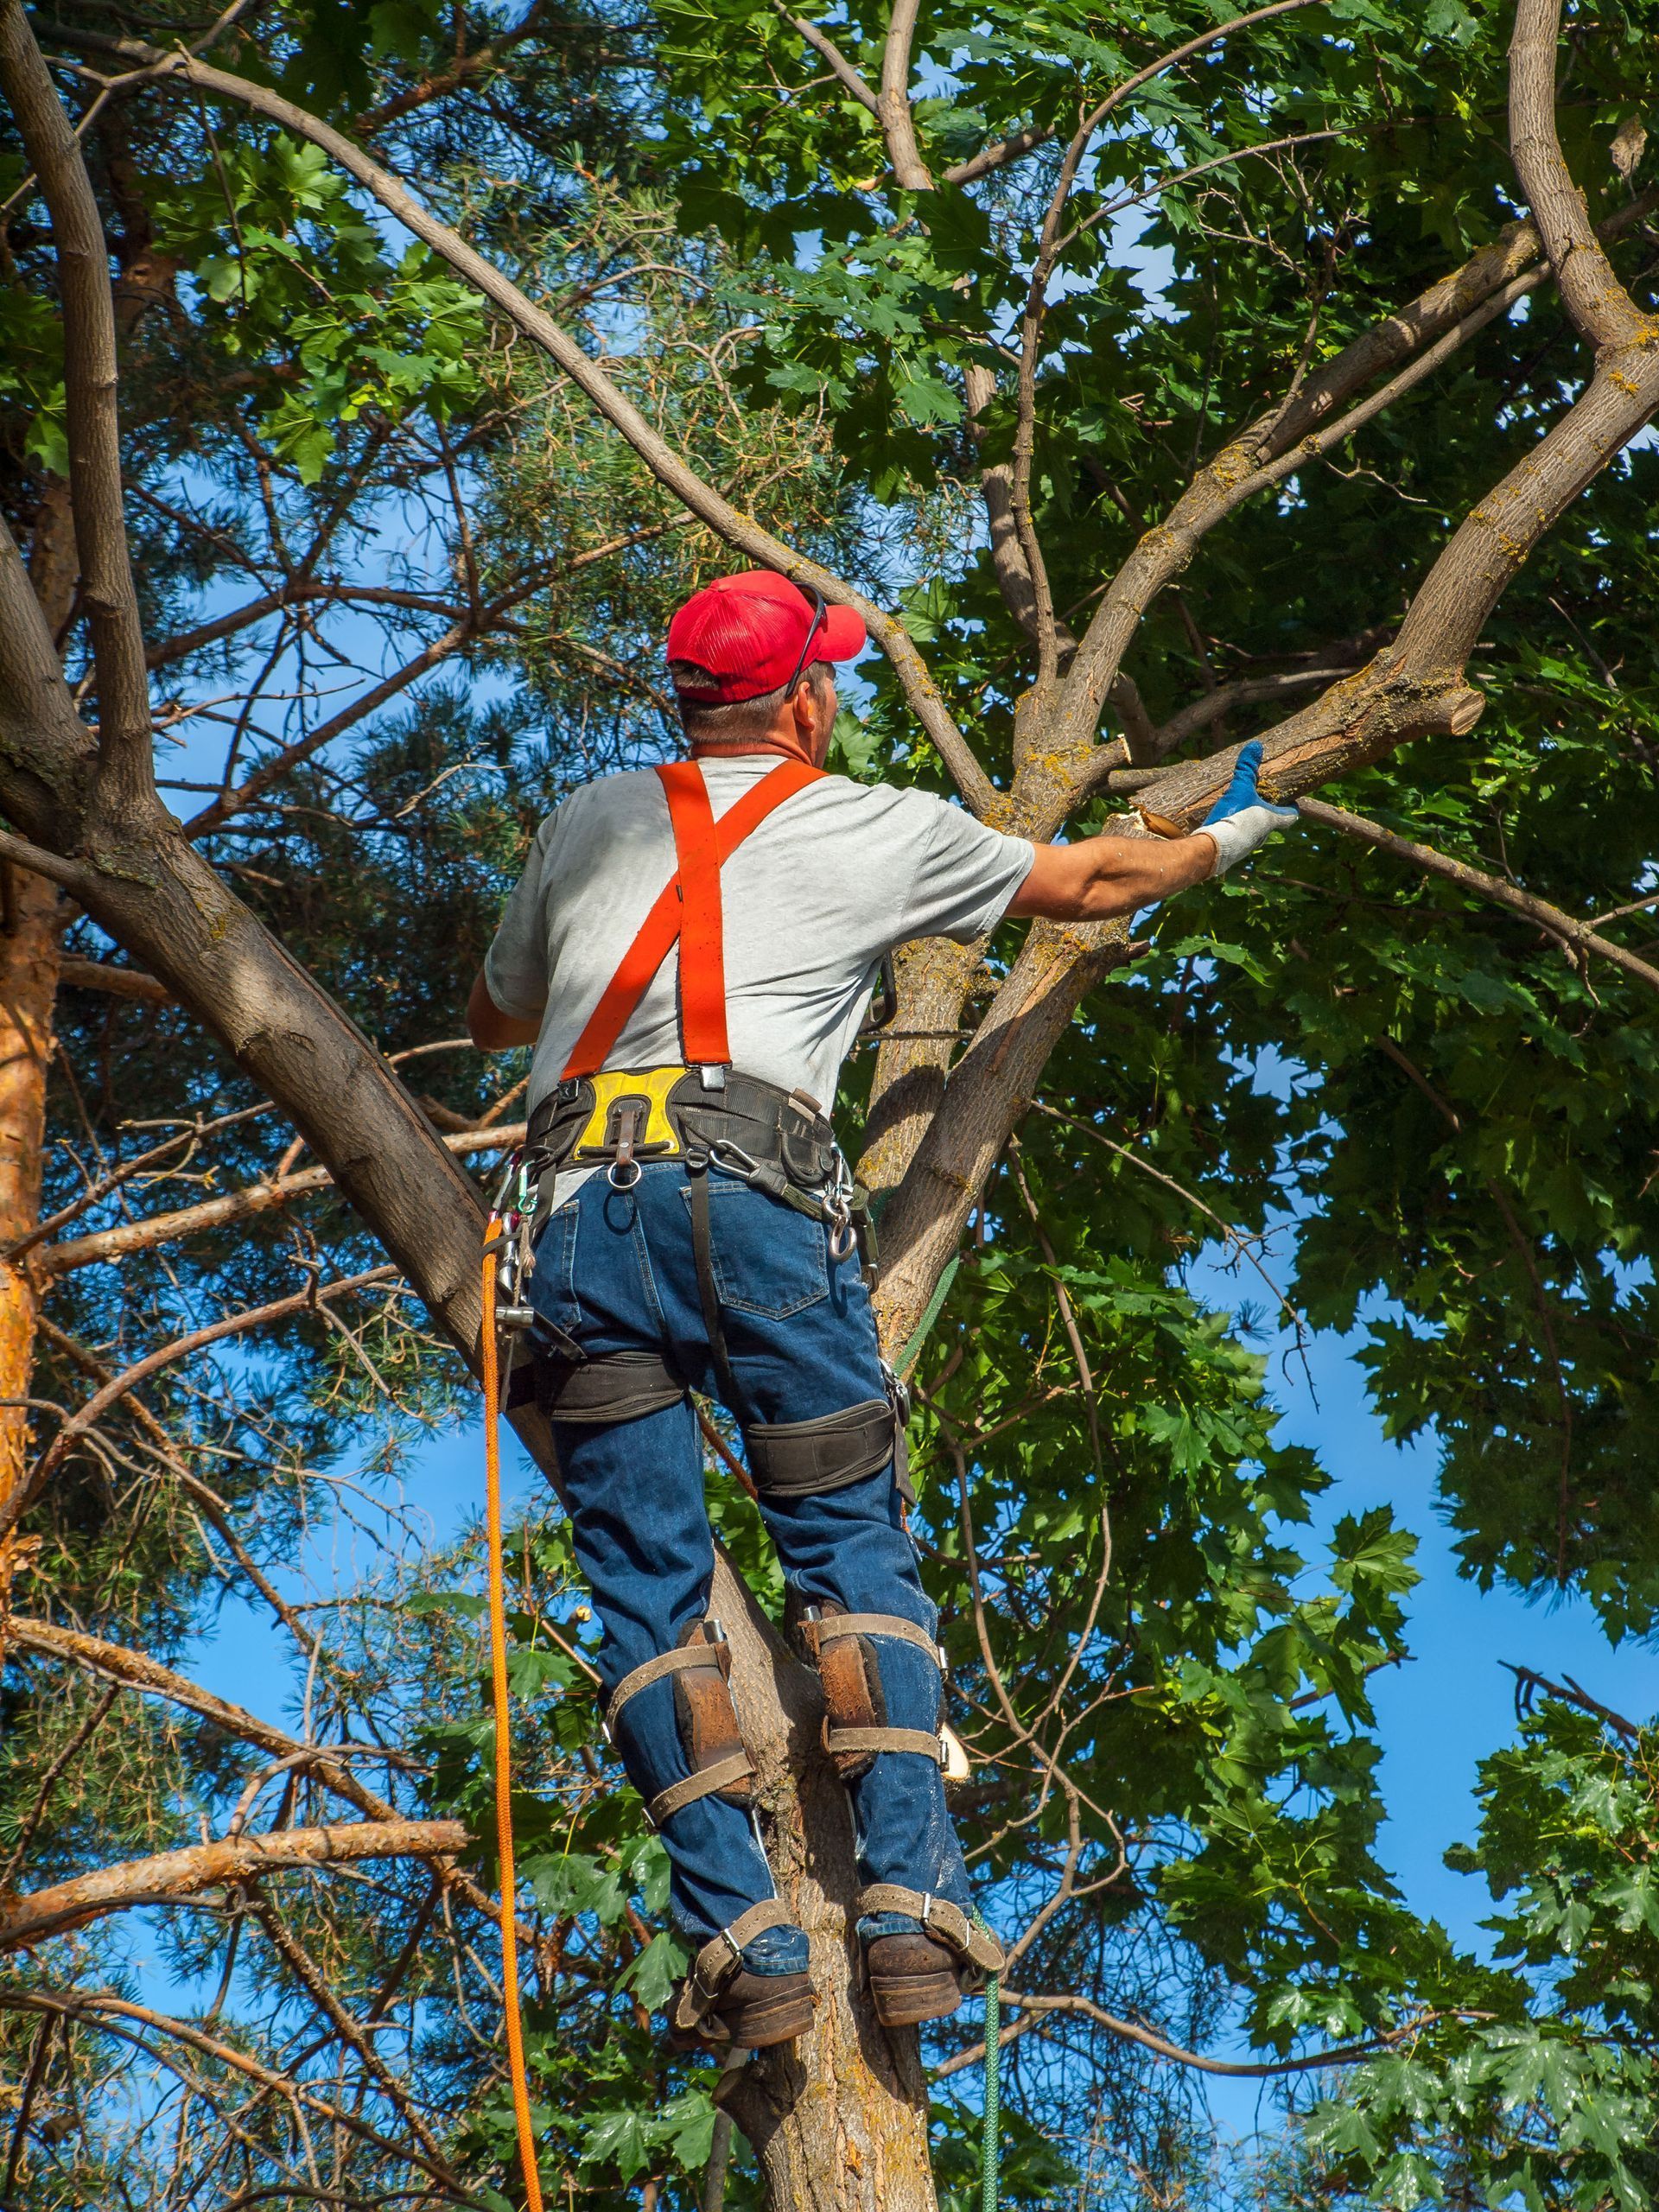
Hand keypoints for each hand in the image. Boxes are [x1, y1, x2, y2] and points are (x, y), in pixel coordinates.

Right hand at [1197, 741, 1298, 876]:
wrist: (1213, 848)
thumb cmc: (1233, 817)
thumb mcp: (1240, 788)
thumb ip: (1247, 768)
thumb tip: (1256, 745)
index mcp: (1271, 819)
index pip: (1291, 816)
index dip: (1292, 807)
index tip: (1293, 801)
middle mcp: (1263, 835)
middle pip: (1272, 822)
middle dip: (1268, 812)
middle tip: (1262, 799)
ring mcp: (1248, 845)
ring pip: (1254, 831)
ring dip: (1251, 821)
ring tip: (1241, 809)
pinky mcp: (1232, 852)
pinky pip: (1239, 838)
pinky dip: (1236, 830)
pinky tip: (1225, 823)